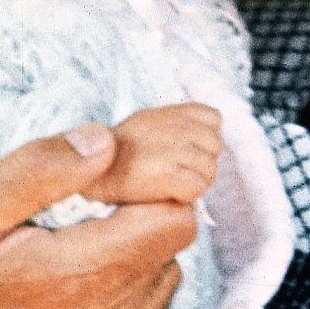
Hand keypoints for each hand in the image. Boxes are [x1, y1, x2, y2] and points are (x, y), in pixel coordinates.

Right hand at [0, 123, 197, 308]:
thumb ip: (35, 172)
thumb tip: (104, 139)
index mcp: (77, 276)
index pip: (173, 216)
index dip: (151, 178)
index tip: (108, 166)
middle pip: (172, 241)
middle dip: (143, 204)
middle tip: (89, 191)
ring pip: (162, 270)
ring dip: (134, 240)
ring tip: (77, 227)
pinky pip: (142, 301)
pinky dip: (124, 273)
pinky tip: (75, 261)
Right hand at [79, 104, 221, 207]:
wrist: (94, 175)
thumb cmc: (120, 155)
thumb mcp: (146, 123)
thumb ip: (176, 124)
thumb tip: (205, 135)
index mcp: (170, 113)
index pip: (213, 118)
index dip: (206, 137)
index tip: (191, 150)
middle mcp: (174, 127)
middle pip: (216, 145)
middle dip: (204, 162)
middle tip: (182, 171)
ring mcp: (172, 150)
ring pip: (210, 170)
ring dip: (197, 181)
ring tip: (175, 183)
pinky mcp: (167, 174)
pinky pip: (197, 189)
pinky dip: (187, 196)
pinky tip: (169, 193)